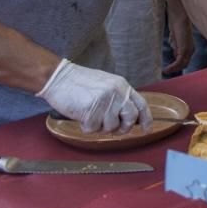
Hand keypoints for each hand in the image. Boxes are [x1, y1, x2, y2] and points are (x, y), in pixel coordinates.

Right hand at [37, 59, 151, 133]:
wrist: (58, 77)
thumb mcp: (106, 84)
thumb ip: (119, 97)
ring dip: (99, 127)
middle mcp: (117, 93)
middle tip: (112, 129)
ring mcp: (104, 101)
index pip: (141, 104)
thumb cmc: (80, 83)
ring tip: (90, 115)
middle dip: (122, 128)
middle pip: (131, 119)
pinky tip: (81, 115)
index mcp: (122, 86)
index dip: (146, 119)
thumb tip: (129, 117)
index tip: (147, 130)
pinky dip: (86, 127)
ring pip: (111, 127)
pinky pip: (93, 129)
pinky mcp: (91, 110)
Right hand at [163, 9, 194, 74]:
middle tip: (166, 71)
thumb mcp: (176, 38)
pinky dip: (172, 67)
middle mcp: (191, 50)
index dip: (177, 66)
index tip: (168, 69)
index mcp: (190, 48)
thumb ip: (176, 46)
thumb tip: (175, 53)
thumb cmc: (176, 25)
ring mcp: (189, 50)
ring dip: (173, 69)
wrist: (179, 17)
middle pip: (184, 64)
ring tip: (165, 71)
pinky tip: (166, 69)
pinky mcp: (185, 49)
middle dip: (175, 69)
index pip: (185, 61)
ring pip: (182, 65)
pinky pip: (179, 62)